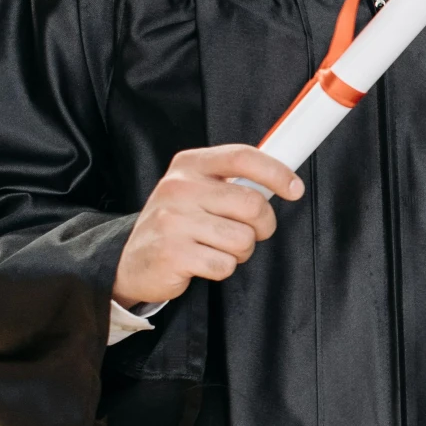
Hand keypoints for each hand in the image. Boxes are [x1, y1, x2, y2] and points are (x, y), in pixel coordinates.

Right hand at [113, 145, 303, 305]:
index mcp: (189, 165)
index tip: (295, 189)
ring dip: (240, 251)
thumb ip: (232, 182)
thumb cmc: (177, 224)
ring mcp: (172, 220)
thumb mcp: (197, 190)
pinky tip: (201, 262)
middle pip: (253, 204)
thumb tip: (282, 179)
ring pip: (243, 239)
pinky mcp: (172, 253)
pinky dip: (221, 269)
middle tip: (249, 232)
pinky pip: (225, 264)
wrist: (131, 261)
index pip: (242, 157)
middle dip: (262, 225)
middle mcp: (178, 188)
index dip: (276, 172)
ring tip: (216, 247)